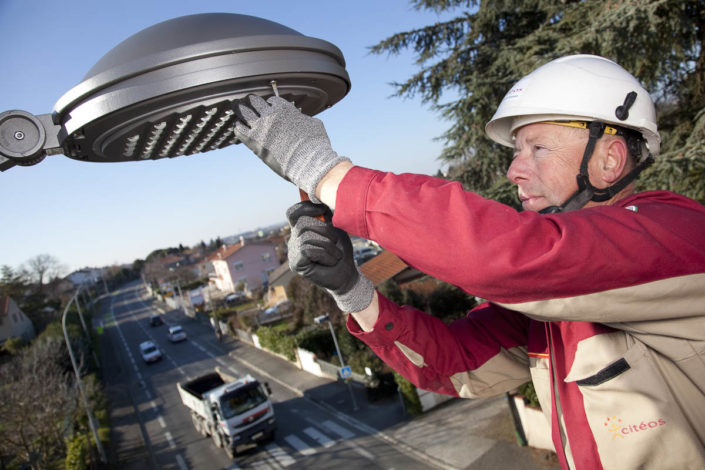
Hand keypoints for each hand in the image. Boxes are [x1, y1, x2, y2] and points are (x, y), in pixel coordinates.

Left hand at [233, 95, 349, 202]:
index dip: (271, 104)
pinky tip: (238, 126)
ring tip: (238, 108)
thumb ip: (303, 118)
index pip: (272, 100)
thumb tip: (302, 118)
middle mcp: (271, 115)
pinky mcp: (254, 142)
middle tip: (250, 102)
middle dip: (253, 102)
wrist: (308, 162)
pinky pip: (239, 130)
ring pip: (244, 112)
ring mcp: (260, 128)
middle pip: (255, 102)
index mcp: (285, 109)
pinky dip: (238, 127)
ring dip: (241, 110)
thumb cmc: (314, 145)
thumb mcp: (313, 124)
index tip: (269, 107)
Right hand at [287, 201, 373, 311]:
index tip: (321, 210)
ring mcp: (292, 252)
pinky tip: (330, 262)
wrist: (346, 275)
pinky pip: (307, 249)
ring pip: (306, 237)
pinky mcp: (295, 264)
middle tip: (336, 242)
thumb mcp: (335, 228)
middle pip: (302, 223)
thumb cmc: (341, 251)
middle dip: (324, 230)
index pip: (293, 213)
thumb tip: (319, 199)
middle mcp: (293, 240)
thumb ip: (325, 215)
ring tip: (336, 255)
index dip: (304, 207)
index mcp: (301, 230)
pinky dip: (324, 254)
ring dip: (327, 246)